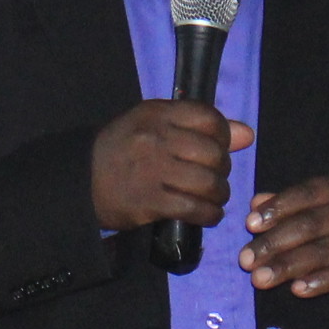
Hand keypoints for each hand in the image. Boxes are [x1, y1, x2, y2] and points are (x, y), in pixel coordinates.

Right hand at [91, 101, 255, 231]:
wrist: (81, 181)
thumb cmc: (121, 149)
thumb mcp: (153, 125)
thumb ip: (199, 127)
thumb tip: (247, 135)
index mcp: (157, 114)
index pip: (210, 119)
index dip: (223, 137)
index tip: (217, 149)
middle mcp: (156, 138)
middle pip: (214, 154)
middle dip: (222, 170)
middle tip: (214, 178)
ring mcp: (153, 170)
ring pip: (208, 183)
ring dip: (219, 195)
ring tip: (213, 198)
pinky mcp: (150, 202)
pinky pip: (194, 208)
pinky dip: (208, 214)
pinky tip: (206, 214)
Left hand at [240, 175, 328, 299]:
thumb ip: (297, 202)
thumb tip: (256, 203)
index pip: (307, 194)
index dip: (278, 208)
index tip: (250, 223)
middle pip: (309, 225)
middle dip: (274, 243)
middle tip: (245, 259)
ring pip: (321, 252)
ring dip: (287, 267)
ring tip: (260, 279)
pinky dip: (320, 282)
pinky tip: (298, 290)